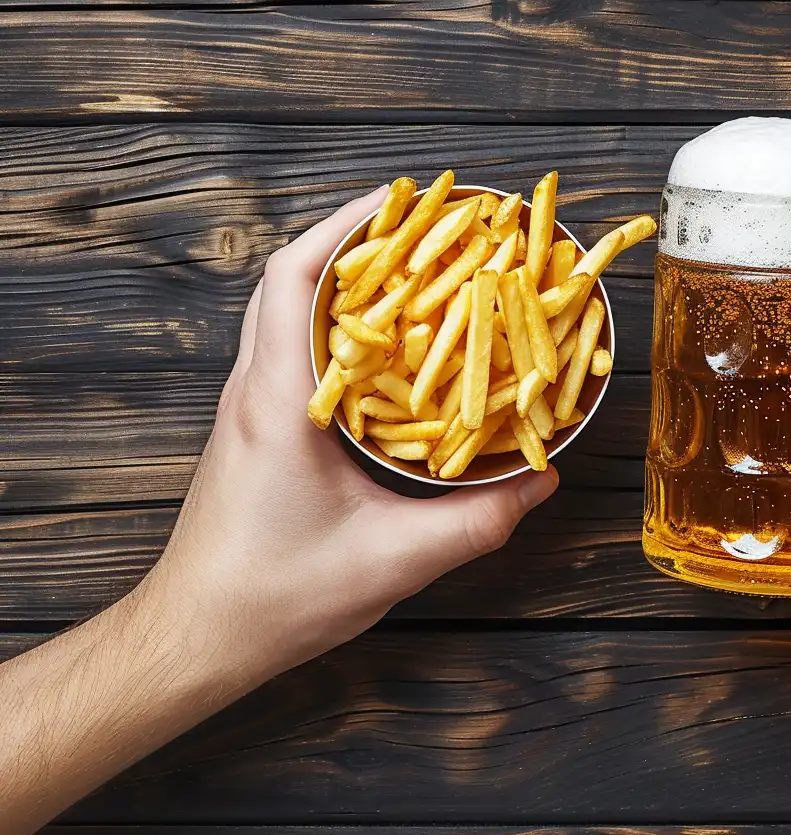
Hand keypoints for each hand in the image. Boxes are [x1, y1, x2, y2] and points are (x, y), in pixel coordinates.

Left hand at [0, 194, 557, 834]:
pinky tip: (392, 355)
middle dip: (357, 243)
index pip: (297, 279)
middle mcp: (256, 390)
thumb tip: (542, 480)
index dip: (349, 228)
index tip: (406, 201)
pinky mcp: (258, 435)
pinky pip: (298, 357)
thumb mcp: (396, 560)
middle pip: (291, 281)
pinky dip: (342, 334)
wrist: (203, 633)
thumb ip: (476, 521)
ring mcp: (252, 410)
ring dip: (346, 286)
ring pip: (289, 315)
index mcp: (279, 401)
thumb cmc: (280, 595)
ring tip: (416, 278)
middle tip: (426, 231)